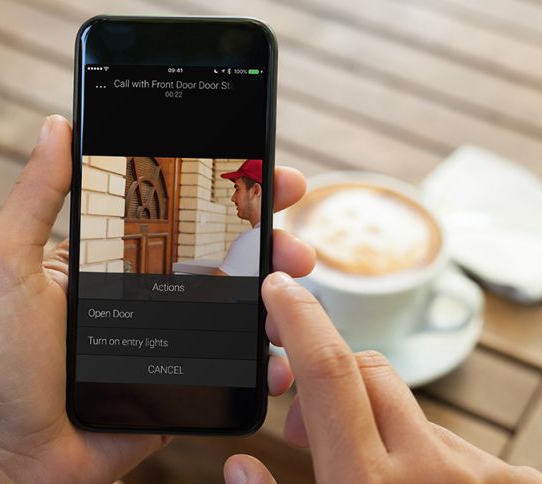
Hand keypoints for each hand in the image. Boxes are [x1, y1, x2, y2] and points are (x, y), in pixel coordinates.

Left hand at [0, 114, 314, 482]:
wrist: (9, 457)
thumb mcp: (7, 265)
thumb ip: (36, 196)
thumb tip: (57, 124)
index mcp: (108, 259)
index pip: (174, 211)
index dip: (221, 188)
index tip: (264, 171)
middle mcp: (142, 293)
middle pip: (218, 254)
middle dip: (265, 237)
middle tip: (293, 232)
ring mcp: (166, 341)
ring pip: (236, 307)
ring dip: (277, 294)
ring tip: (297, 287)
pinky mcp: (180, 387)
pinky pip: (232, 368)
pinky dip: (265, 361)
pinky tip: (278, 355)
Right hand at [224, 273, 541, 483]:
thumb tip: (239, 467)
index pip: (326, 369)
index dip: (298, 317)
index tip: (279, 288)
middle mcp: (428, 467)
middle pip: (365, 370)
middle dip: (329, 378)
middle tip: (306, 426)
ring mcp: (478, 472)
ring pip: (410, 410)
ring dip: (381, 426)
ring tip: (374, 479)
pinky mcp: (514, 482)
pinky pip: (453, 441)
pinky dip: (426, 454)